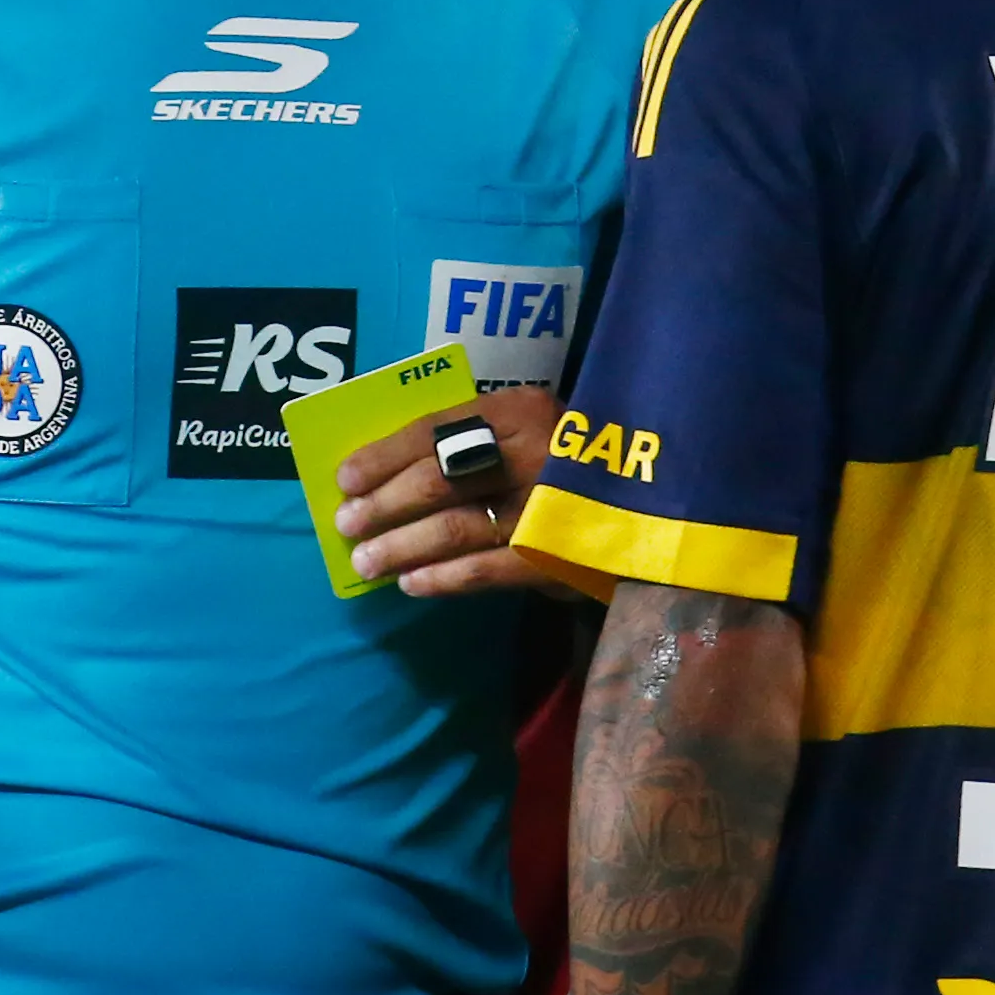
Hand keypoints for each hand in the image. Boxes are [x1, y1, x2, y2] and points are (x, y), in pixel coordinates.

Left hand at [333, 385, 561, 595]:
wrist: (650, 500)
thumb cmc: (568, 459)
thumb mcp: (527, 428)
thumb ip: (473, 440)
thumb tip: (390, 471)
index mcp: (518, 411)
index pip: (434, 429)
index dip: (382, 455)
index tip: (345, 478)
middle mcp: (529, 454)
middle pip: (436, 479)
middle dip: (383, 504)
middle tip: (348, 524)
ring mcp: (542, 509)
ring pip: (453, 528)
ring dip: (400, 547)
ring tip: (367, 562)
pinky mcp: (552, 557)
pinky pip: (483, 571)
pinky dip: (442, 578)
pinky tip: (411, 583)